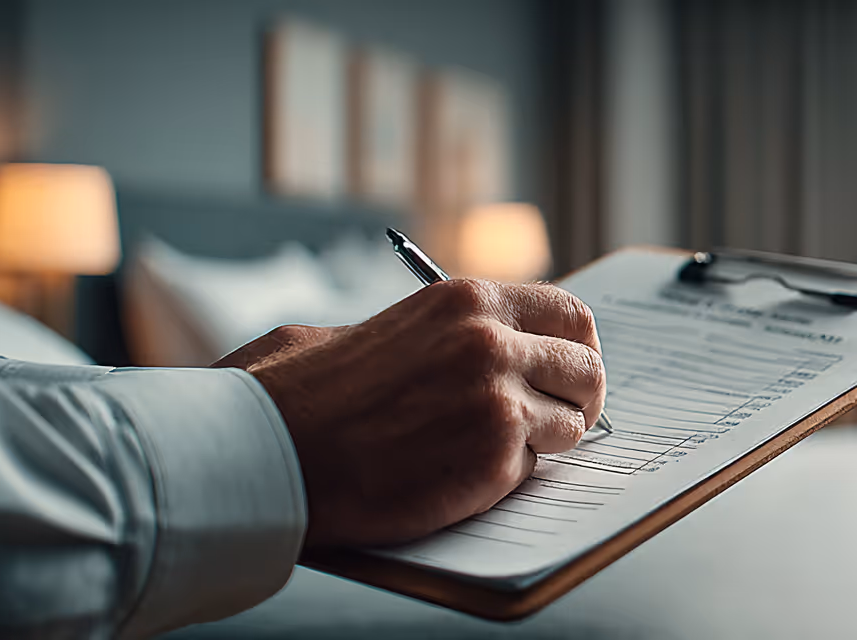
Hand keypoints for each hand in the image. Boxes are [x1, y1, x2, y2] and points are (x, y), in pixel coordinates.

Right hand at [214, 280, 604, 546]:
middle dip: (577, 400)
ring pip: (571, 424)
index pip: (569, 315)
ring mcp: (499, 399)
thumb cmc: (300, 397)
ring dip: (543, 442)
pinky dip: (507, 478)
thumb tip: (474, 341)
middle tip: (554, 421)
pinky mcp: (494, 457)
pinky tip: (458, 474)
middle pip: (588, 369)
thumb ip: (433, 332)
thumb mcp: (369, 327)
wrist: (268, 453)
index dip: (576, 351)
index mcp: (466, 300)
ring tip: (490, 451)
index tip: (567, 373)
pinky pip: (535, 468)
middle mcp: (492, 341)